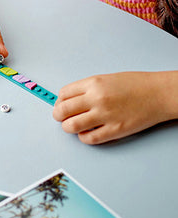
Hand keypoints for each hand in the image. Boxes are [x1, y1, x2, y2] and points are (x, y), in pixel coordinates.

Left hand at [53, 71, 177, 143]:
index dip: (59, 101)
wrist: (159, 93)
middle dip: (58, 115)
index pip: (63, 94)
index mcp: (93, 83)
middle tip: (61, 117)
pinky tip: (86, 133)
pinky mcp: (115, 130)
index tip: (61, 104)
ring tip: (72, 126)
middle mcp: (96, 98)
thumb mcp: (105, 79)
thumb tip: (70, 100)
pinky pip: (90, 138)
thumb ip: (87, 88)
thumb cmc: (136, 84)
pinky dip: (83, 138)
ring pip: (72, 126)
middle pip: (63, 110)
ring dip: (68, 127)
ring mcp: (105, 115)